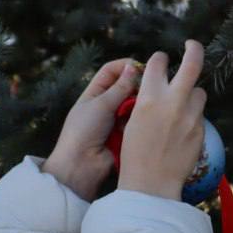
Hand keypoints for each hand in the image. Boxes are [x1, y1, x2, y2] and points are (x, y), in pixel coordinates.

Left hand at [42, 58, 143, 200]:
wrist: (81, 166)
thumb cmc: (83, 131)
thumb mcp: (100, 104)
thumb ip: (119, 87)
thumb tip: (133, 68)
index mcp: (94, 93)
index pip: (111, 71)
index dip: (125, 66)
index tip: (142, 67)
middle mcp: (106, 104)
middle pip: (125, 87)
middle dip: (137, 85)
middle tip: (151, 86)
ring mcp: (117, 120)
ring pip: (134, 104)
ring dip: (140, 103)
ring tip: (150, 102)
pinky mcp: (126, 135)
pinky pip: (137, 121)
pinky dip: (142, 119)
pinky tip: (151, 118)